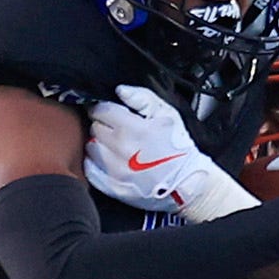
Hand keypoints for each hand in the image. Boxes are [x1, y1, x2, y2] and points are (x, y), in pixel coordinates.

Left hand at [85, 86, 252, 220]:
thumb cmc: (178, 147)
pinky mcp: (112, 187)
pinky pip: (90, 170)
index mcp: (131, 128)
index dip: (105, 109)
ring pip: (90, 147)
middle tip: (119, 132)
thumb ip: (142, 98)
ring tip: (117, 148)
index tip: (112, 114)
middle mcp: (119, 149)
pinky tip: (111, 162)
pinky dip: (96, 164)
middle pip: (94, 128)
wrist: (188, 182)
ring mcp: (114, 170)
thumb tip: (120, 90)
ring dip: (100, 145)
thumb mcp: (167, 114)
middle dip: (104, 126)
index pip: (100, 110)